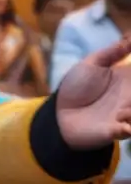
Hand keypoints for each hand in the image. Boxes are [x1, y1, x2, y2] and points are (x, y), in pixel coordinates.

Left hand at [57, 36, 130, 150]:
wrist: (59, 114)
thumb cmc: (77, 87)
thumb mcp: (91, 64)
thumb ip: (112, 52)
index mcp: (130, 79)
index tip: (128, 70)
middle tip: (127, 96)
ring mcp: (128, 115)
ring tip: (120, 113)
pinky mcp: (120, 131)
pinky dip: (129, 128)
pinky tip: (120, 124)